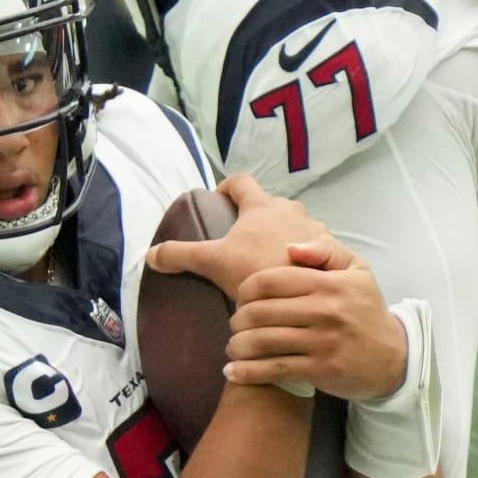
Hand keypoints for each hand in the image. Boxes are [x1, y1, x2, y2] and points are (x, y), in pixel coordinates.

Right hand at [145, 174, 338, 299]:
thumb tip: (150, 255)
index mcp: (260, 206)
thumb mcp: (211, 262)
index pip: (240, 181)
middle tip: (240, 240)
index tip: (218, 201)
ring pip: (292, 224)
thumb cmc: (255, 270)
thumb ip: (180, 255)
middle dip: (254, 216)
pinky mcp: (327, 250)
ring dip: (279, 234)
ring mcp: (313, 228)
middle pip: (268, 203)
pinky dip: (299, 253)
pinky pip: (311, 244)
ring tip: (266, 260)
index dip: (227, 188)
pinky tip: (290, 273)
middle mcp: (290, 209)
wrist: (302, 295)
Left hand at [226, 236, 408, 400]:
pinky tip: (232, 372)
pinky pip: (273, 370)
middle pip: (259, 312)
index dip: (244, 291)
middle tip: (235, 325)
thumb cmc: (366, 310)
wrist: (394, 357)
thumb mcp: (356, 270)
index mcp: (328, 283)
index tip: (241, 300)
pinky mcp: (320, 370)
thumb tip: (289, 247)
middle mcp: (325, 310)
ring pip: (261, 341)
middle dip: (237, 320)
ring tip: (234, 347)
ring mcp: (322, 342)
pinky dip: (246, 372)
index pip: (268, 281)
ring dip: (237, 346)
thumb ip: (325, 250)